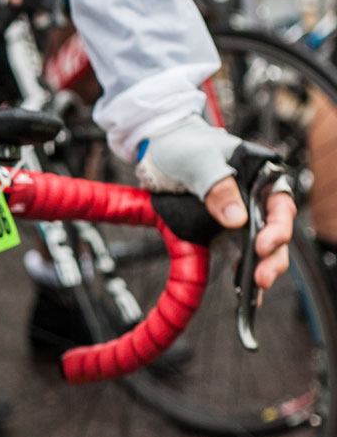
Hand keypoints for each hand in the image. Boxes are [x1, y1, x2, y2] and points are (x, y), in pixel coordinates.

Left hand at [137, 115, 294, 289]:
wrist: (157, 147)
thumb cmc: (183, 145)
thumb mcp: (198, 161)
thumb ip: (217, 186)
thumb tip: (237, 219)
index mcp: (259, 176)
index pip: (280, 203)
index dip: (277, 227)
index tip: (262, 244)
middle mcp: (253, 197)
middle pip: (275, 230)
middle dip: (272, 256)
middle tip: (261, 277)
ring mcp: (238, 216)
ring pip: (259, 247)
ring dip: (259, 269)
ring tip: (255, 289)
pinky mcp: (219, 230)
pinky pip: (235, 253)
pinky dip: (241, 272)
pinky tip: (243, 292)